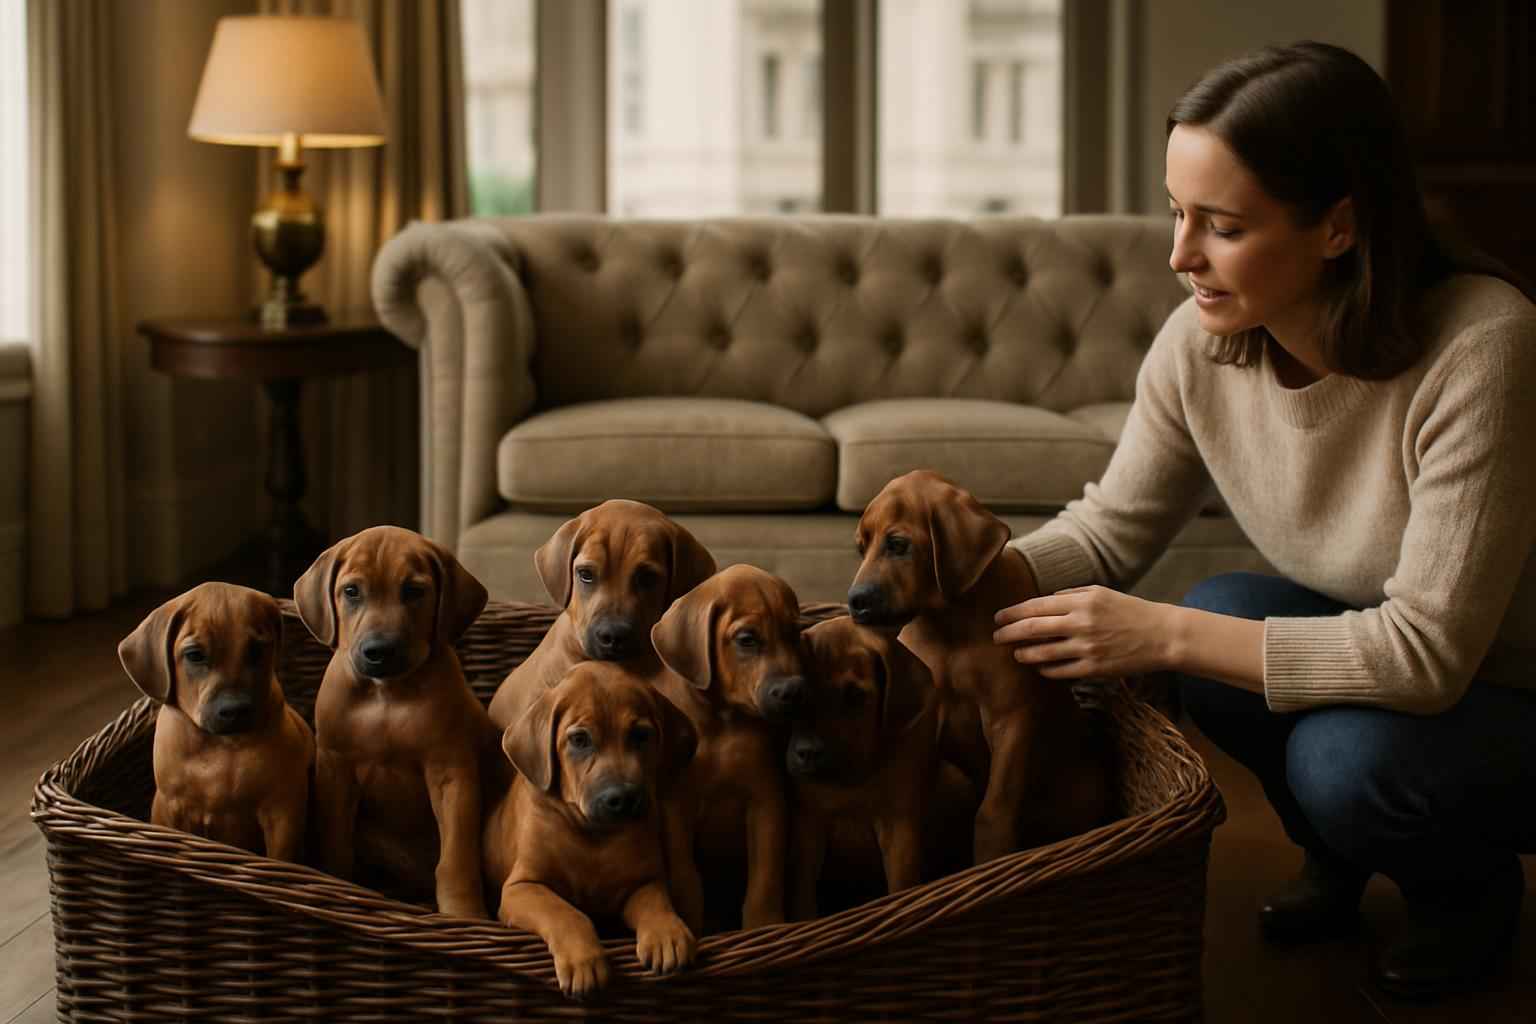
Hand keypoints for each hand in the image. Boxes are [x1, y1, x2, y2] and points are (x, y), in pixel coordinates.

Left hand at [992, 585, 1174, 678]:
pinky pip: (1060, 672)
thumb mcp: (1100, 593)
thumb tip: (1043, 602)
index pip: (1036, 607)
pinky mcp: (1094, 669)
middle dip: (1009, 634)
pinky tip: (1039, 667)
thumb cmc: (1129, 610)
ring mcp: (1087, 648)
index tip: (998, 618)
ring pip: (1043, 654)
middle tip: (996, 638)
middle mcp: (1081, 624)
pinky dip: (1045, 669)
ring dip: (1024, 654)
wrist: (1161, 635)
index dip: (1012, 613)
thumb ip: (1070, 595)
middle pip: (1033, 629)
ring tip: (1016, 654)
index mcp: (1081, 602)